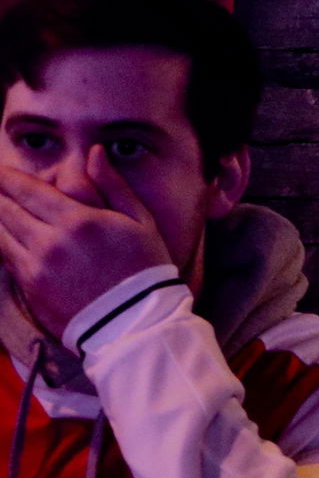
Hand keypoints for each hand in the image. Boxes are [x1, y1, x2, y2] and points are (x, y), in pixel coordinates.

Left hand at [0, 149, 174, 336]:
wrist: (138, 323)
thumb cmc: (145, 268)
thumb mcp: (140, 221)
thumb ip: (113, 185)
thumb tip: (94, 153)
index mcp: (79, 220)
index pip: (27, 189)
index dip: (6, 177)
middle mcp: (51, 241)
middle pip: (5, 209)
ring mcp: (37, 266)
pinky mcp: (30, 288)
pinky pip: (4, 257)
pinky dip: (1, 242)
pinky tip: (4, 235)